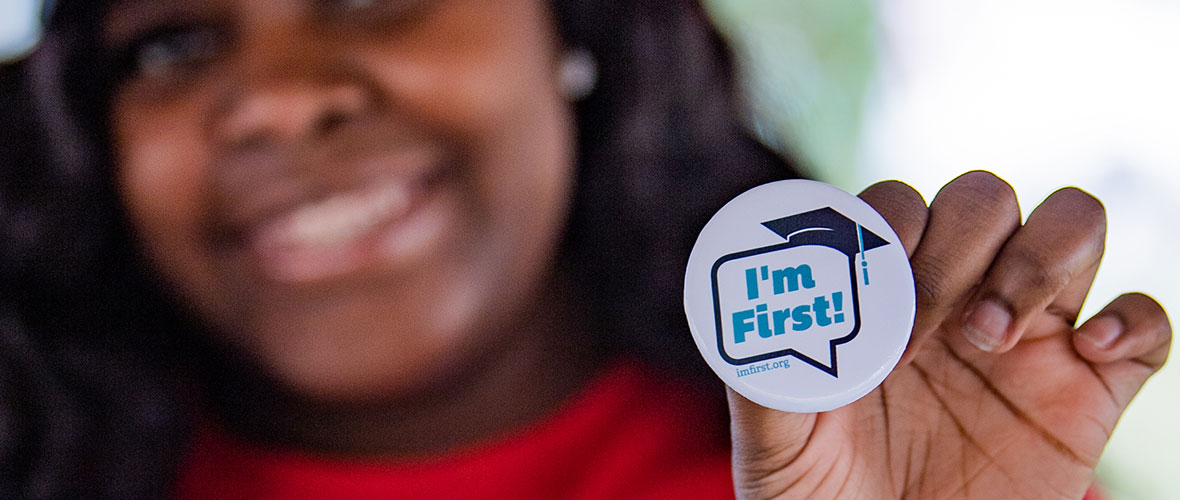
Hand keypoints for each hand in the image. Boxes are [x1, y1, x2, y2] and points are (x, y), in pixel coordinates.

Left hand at [728, 171, 1171, 499]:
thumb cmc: (823, 499)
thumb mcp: (776, 445)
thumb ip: (763, 376)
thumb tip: (748, 311)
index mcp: (882, 297)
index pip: (898, 205)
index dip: (890, 225)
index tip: (873, 292)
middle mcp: (957, 298)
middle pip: (984, 199)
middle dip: (957, 243)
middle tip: (925, 325)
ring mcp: (1028, 338)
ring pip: (1070, 224)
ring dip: (1039, 259)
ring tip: (993, 336)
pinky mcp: (1088, 390)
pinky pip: (1144, 323)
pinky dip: (1134, 319)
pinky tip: (1091, 352)